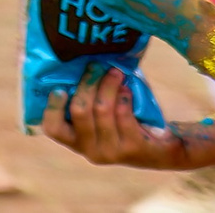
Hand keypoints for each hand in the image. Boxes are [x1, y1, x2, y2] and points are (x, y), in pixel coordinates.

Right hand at [40, 66, 197, 168]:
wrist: (161, 149)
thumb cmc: (123, 122)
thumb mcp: (100, 114)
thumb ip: (87, 97)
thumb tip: (79, 61)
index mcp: (76, 141)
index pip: (53, 128)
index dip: (53, 107)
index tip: (60, 88)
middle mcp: (90, 151)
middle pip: (79, 111)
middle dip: (87, 83)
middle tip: (96, 66)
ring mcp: (111, 152)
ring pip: (102, 109)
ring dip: (108, 85)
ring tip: (115, 72)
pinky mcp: (132, 148)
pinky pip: (123, 114)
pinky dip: (124, 96)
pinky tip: (127, 88)